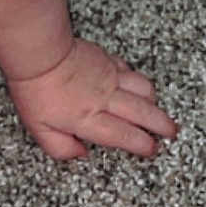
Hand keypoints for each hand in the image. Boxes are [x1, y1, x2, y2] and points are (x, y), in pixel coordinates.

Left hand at [7, 38, 177, 159]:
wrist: (39, 52)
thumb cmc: (34, 89)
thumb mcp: (38, 128)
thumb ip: (59, 147)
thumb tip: (80, 154)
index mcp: (89, 120)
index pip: (124, 136)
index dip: (142, 144)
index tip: (151, 149)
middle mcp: (104, 100)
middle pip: (143, 114)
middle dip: (161, 125)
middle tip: (171, 132)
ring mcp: (108, 77)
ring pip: (143, 90)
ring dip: (153, 102)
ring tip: (157, 110)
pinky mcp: (106, 59)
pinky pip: (130, 71)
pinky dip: (137, 80)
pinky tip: (136, 84)